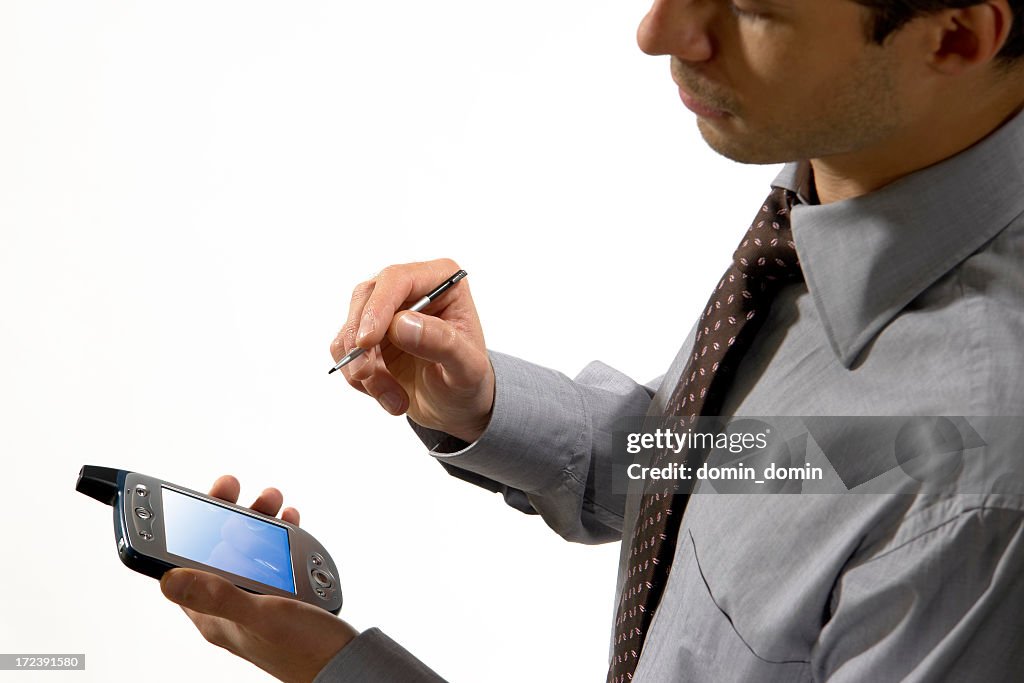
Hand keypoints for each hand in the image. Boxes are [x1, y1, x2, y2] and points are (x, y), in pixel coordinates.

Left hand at [160, 475, 357, 682]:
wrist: (345, 664)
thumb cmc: (304, 650)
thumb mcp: (260, 616)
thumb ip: (218, 595)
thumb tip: (167, 578)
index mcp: (213, 614)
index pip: (183, 564)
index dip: (183, 529)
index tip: (187, 498)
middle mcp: (230, 604)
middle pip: (215, 549)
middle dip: (223, 513)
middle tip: (232, 488)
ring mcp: (256, 597)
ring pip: (246, 548)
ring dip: (255, 520)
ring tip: (272, 501)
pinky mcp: (282, 594)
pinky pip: (273, 556)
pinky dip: (280, 535)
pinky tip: (290, 522)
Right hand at [331, 258, 494, 441]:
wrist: (457, 406)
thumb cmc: (469, 382)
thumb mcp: (467, 368)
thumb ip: (442, 343)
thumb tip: (402, 323)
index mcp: (442, 282)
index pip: (397, 279)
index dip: (378, 307)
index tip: (367, 341)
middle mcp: (411, 289)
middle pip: (365, 299)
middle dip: (360, 342)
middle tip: (366, 375)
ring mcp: (386, 312)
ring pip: (350, 329)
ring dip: (363, 370)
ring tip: (395, 399)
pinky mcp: (368, 336)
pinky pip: (344, 351)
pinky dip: (359, 379)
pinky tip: (388, 396)